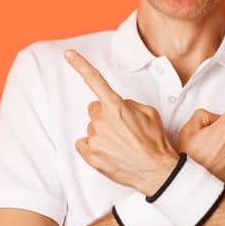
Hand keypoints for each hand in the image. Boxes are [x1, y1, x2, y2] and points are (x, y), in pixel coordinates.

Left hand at [65, 49, 179, 195]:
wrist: (156, 171)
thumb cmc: (155, 142)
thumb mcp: (149, 113)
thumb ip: (129, 104)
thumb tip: (118, 105)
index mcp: (116, 107)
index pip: (95, 81)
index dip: (80, 65)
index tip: (68, 54)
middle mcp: (101, 121)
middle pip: (94, 110)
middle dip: (105, 115)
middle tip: (123, 128)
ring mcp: (94, 139)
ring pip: (92, 128)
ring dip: (103, 133)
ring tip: (122, 144)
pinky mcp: (90, 155)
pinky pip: (84, 144)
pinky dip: (94, 147)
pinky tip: (110, 152)